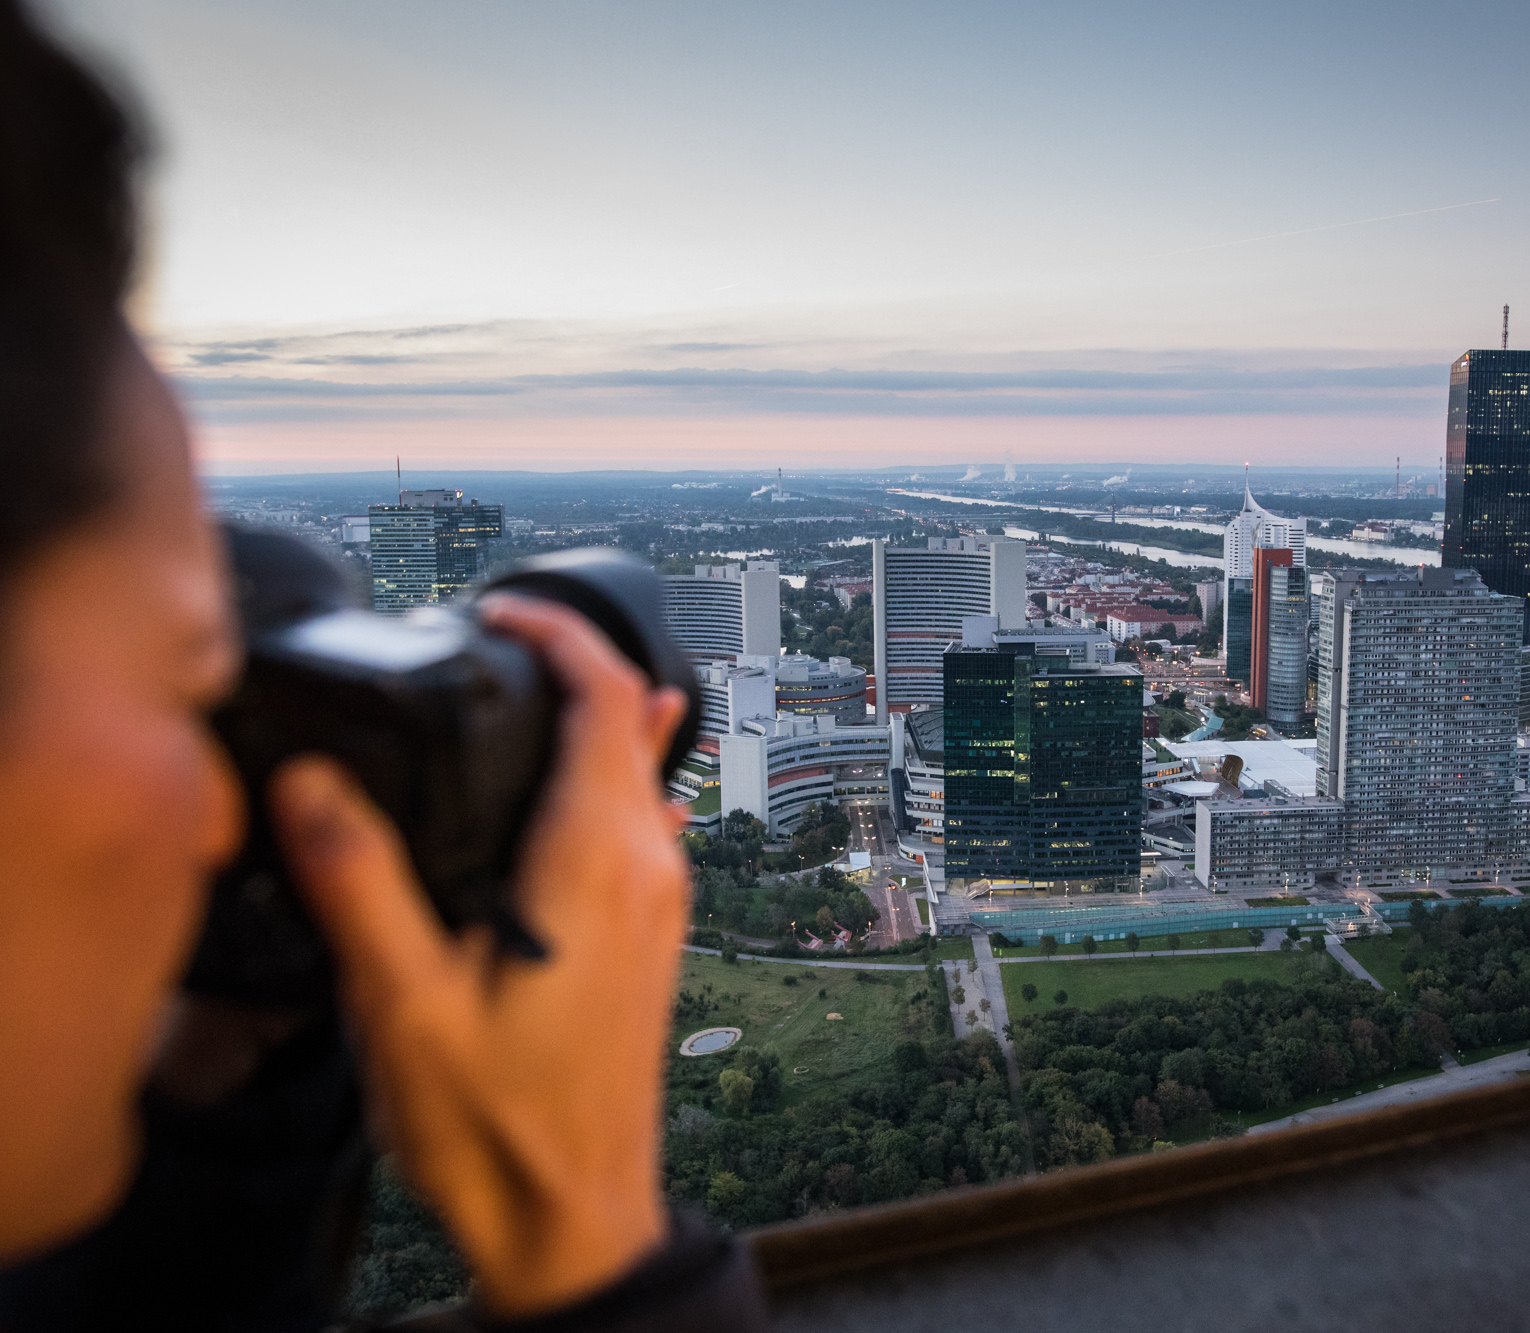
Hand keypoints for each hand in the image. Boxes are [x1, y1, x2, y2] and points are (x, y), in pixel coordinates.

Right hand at [269, 594, 690, 1317]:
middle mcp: (650, 867)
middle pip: (632, 722)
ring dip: (592, 718)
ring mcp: (662, 902)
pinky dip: (609, 775)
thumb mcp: (404, 1005)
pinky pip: (645, 821)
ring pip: (643, 770)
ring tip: (518, 693)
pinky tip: (573, 783)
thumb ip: (359, 883)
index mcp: (598, 862)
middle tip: (488, 641)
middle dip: (569, 664)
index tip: (500, 609)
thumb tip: (311, 784)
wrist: (574, 1217)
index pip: (609, 699)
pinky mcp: (653, 933)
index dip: (561, 633)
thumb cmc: (500, 1126)